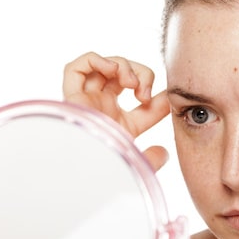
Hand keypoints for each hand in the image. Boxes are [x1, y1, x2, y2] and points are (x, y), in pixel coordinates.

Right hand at [63, 52, 170, 169]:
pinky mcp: (69, 98)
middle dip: (141, 76)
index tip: (169, 99)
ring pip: (103, 68)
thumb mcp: (139, 164)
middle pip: (123, 78)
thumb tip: (164, 151)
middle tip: (145, 94)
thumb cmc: (108, 173)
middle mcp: (102, 111)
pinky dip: (96, 60)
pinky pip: (75, 68)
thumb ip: (153, 159)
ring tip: (130, 83)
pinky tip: (112, 72)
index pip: (145, 105)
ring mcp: (86, 103)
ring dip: (123, 66)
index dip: (160, 98)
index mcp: (120, 126)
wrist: (85, 178)